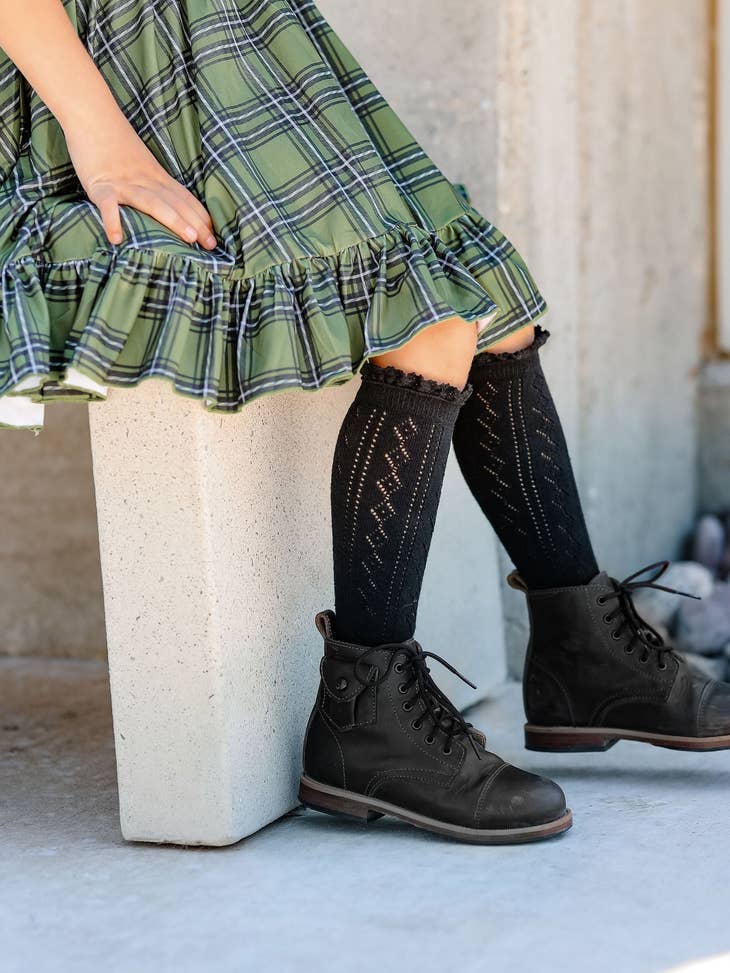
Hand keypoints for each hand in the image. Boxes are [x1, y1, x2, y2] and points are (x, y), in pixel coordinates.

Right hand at [63, 112, 216, 249]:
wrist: (90, 111)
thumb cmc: (114, 142)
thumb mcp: (141, 163)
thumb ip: (154, 183)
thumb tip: (168, 205)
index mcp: (156, 176)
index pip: (184, 198)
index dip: (200, 217)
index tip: (214, 236)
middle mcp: (145, 180)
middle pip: (174, 203)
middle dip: (195, 224)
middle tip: (212, 244)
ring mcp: (123, 182)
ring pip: (151, 202)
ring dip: (172, 220)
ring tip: (189, 239)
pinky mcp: (99, 184)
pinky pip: (107, 204)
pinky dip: (112, 220)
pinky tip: (116, 239)